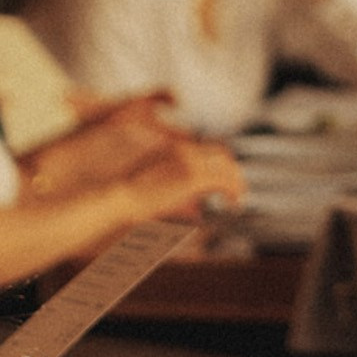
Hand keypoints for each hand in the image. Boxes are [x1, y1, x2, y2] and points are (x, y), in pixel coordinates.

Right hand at [127, 135, 246, 217]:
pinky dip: (232, 191)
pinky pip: (223, 181)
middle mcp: (184, 149)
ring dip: (235, 182)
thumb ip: (174, 190)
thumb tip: (194, 208)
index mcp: (173, 148)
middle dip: (231, 171)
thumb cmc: (129, 196)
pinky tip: (233, 203)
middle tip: (237, 190)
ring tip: (237, 198)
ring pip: (225, 166)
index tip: (222, 180)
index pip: (206, 150)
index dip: (219, 164)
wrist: (119, 196)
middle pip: (220, 154)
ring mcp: (190, 161)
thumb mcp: (153, 184)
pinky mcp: (194, 177)